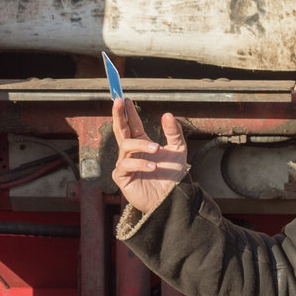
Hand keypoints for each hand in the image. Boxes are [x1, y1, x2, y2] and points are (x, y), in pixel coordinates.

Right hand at [110, 97, 188, 211]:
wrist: (173, 198)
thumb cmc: (172, 175)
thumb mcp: (178, 150)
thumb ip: (173, 132)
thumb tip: (167, 114)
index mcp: (141, 144)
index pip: (131, 124)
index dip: (127, 111)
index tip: (124, 98)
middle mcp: (131, 153)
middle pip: (120, 130)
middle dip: (118, 115)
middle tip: (118, 101)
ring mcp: (125, 164)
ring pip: (126, 147)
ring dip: (141, 146)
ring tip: (156, 149)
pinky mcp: (122, 178)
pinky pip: (125, 165)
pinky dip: (140, 163)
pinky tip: (153, 166)